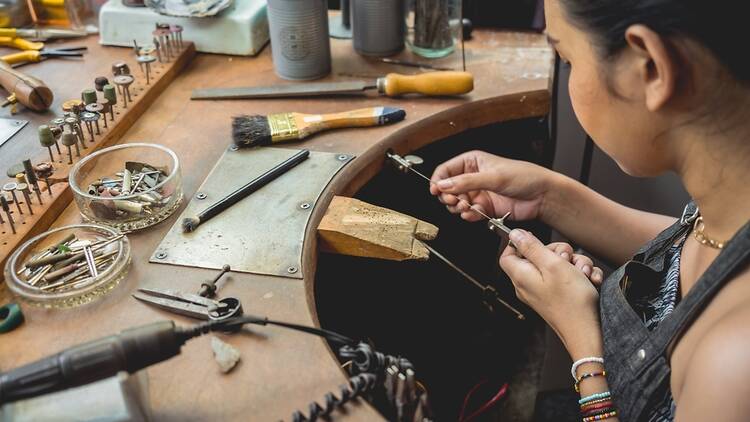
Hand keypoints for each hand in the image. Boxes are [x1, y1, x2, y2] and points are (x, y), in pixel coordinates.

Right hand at [429, 151, 556, 221]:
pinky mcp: (484, 208)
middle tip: (455, 200)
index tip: (436, 190)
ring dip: (458, 207)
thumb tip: (444, 184)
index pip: (446, 170)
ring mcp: (478, 193)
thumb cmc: (525, 177)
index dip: (438, 180)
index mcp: (472, 161)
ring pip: (456, 203)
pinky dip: (469, 215)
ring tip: (467, 207)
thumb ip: (466, 182)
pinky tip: (474, 213)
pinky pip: (468, 213)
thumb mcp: (493, 176)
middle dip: (448, 197)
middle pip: (448, 188)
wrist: (542, 196)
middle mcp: (473, 177)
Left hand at [500, 230, 602, 357]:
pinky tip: (589, 281)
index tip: (539, 240)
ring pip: (559, 264)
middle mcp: (529, 283)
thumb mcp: (552, 264)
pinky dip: (581, 276)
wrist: (589, 331)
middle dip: (559, 252)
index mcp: (521, 276)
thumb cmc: (571, 301)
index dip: (521, 243)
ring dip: (576, 264)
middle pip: (538, 255)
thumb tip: (515, 234)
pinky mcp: (559, 295)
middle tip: (568, 260)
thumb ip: (532, 247)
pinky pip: (568, 277)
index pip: (508, 253)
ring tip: (583, 274)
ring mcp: (545, 290)